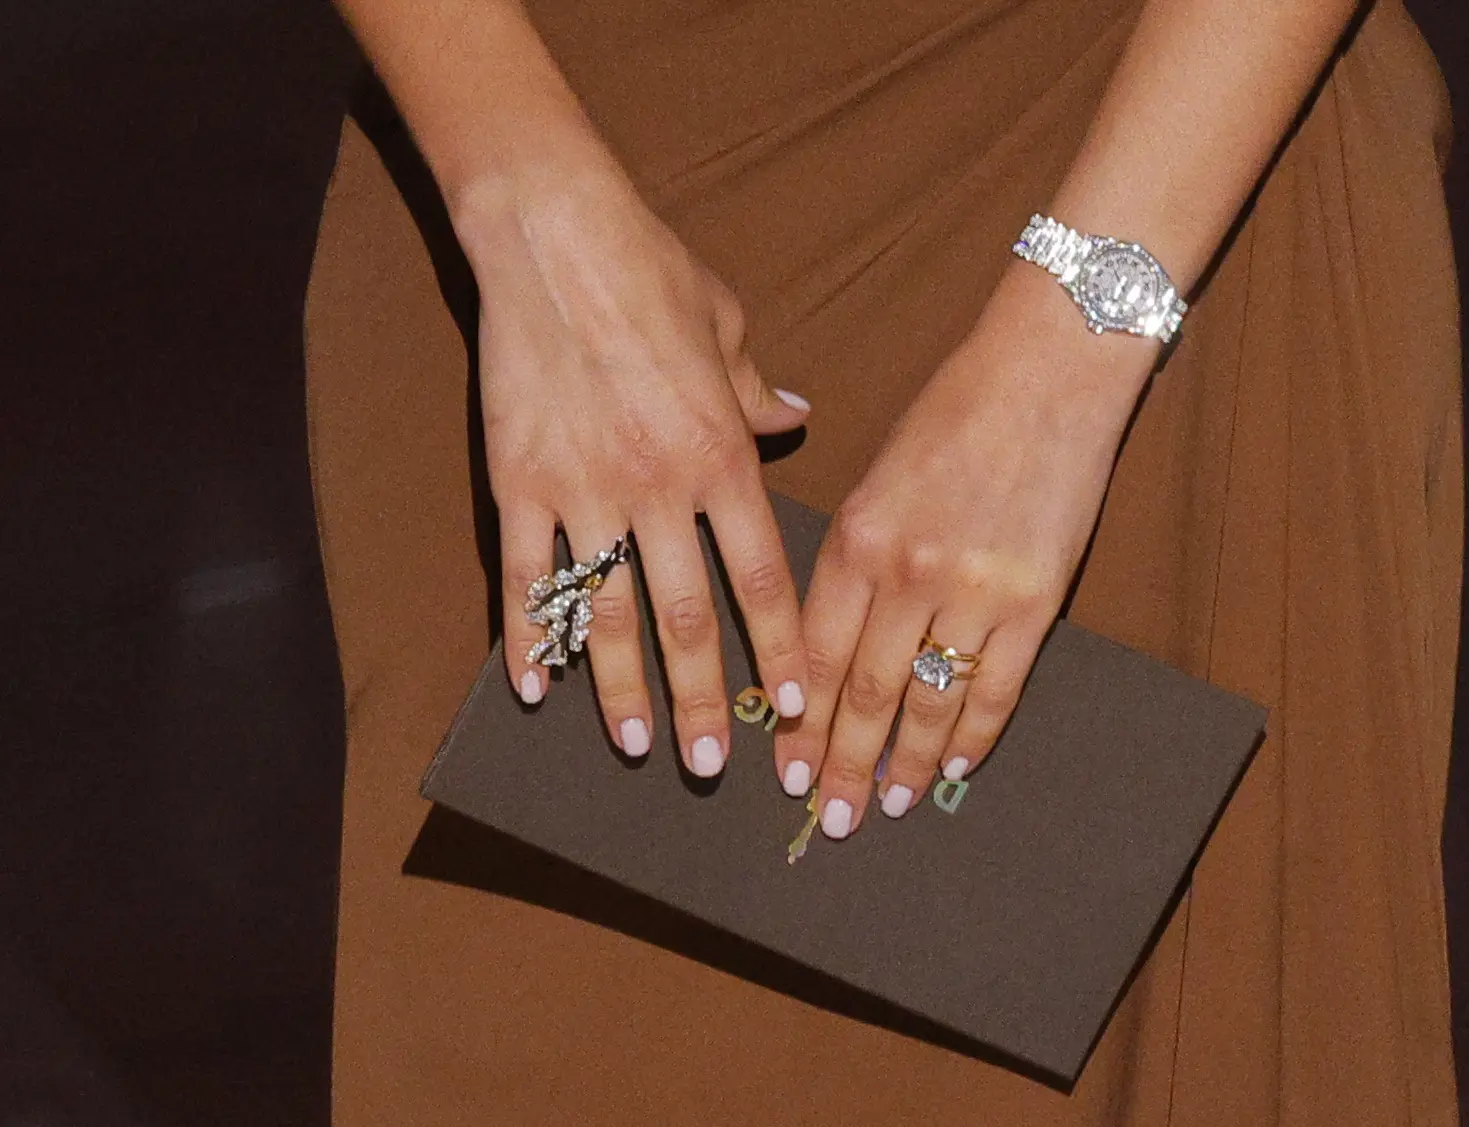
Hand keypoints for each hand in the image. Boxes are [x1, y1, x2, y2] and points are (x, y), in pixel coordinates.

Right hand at [458, 153, 811, 776]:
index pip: (762, 578)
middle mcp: (659, 487)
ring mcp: (584, 490)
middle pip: (689, 619)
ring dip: (624, 690)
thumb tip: (799, 416)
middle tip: (713, 765)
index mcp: (722, 455)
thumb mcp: (728, 327)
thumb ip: (760, 392)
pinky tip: (533, 688)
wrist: (554, 233)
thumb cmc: (651, 272)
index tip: (792, 708)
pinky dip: (530, 638)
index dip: (779, 651)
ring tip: (636, 748)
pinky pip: (528, 578)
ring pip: (611, 614)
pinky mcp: (517, 482)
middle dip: (704, 701)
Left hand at [774, 269, 1155, 835]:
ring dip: (902, 764)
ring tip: (883, 806)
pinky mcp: (1036, 600)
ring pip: (927, 703)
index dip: (798, 720)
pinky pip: (996, 690)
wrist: (1048, 370)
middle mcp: (906, 573)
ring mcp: (974, 590)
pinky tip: (954, 772)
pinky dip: (972, 739)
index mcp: (855, 537)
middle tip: (826, 816)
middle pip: (862, 691)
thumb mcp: (875, 474)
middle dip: (839, 762)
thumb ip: (852, 555)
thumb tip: (829, 637)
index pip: (811, 652)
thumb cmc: (955, 412)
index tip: (785, 766)